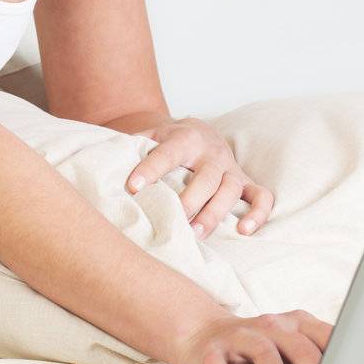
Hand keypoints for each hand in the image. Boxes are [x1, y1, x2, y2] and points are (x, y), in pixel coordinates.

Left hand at [125, 117, 274, 239]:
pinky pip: (261, 196)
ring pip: (231, 190)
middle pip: (206, 178)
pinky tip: (243, 230)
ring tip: (197, 233)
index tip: (132, 187)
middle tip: (174, 220)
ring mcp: (231, 168)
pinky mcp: (246, 181)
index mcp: (185, 138)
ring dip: (216, 212)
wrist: (195, 130)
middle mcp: (212, 152)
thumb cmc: (166, 142)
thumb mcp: (148, 137)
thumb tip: (102, 163)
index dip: (150, 169)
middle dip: (190, 201)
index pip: (167, 153)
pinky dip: (258, 213)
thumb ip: (130, 149)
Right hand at [169, 310, 334, 363]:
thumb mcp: (289, 352)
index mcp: (293, 324)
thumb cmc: (255, 348)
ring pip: (263, 354)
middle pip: (296, 343)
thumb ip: (317, 362)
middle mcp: (268, 326)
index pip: (323, 335)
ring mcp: (238, 337)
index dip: (341, 357)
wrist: (201, 334)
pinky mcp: (212, 353)